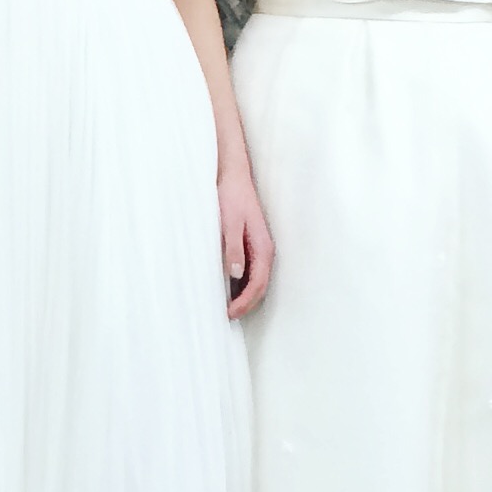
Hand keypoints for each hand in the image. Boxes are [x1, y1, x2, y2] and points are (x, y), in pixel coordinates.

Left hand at [219, 163, 274, 319]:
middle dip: (246, 304)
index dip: (245, 302)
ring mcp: (259, 248)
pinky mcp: (251, 244)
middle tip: (227, 316)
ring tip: (227, 307)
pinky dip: (242, 284)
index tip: (229, 312)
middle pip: (260, 286)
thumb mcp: (229, 222)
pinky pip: (251, 271)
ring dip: (245, 296)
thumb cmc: (230, 196)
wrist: (232, 175)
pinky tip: (228, 288)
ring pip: (256, 280)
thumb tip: (237, 274)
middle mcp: (264, 250)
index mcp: (263, 248)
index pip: (258, 284)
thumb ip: (233, 248)